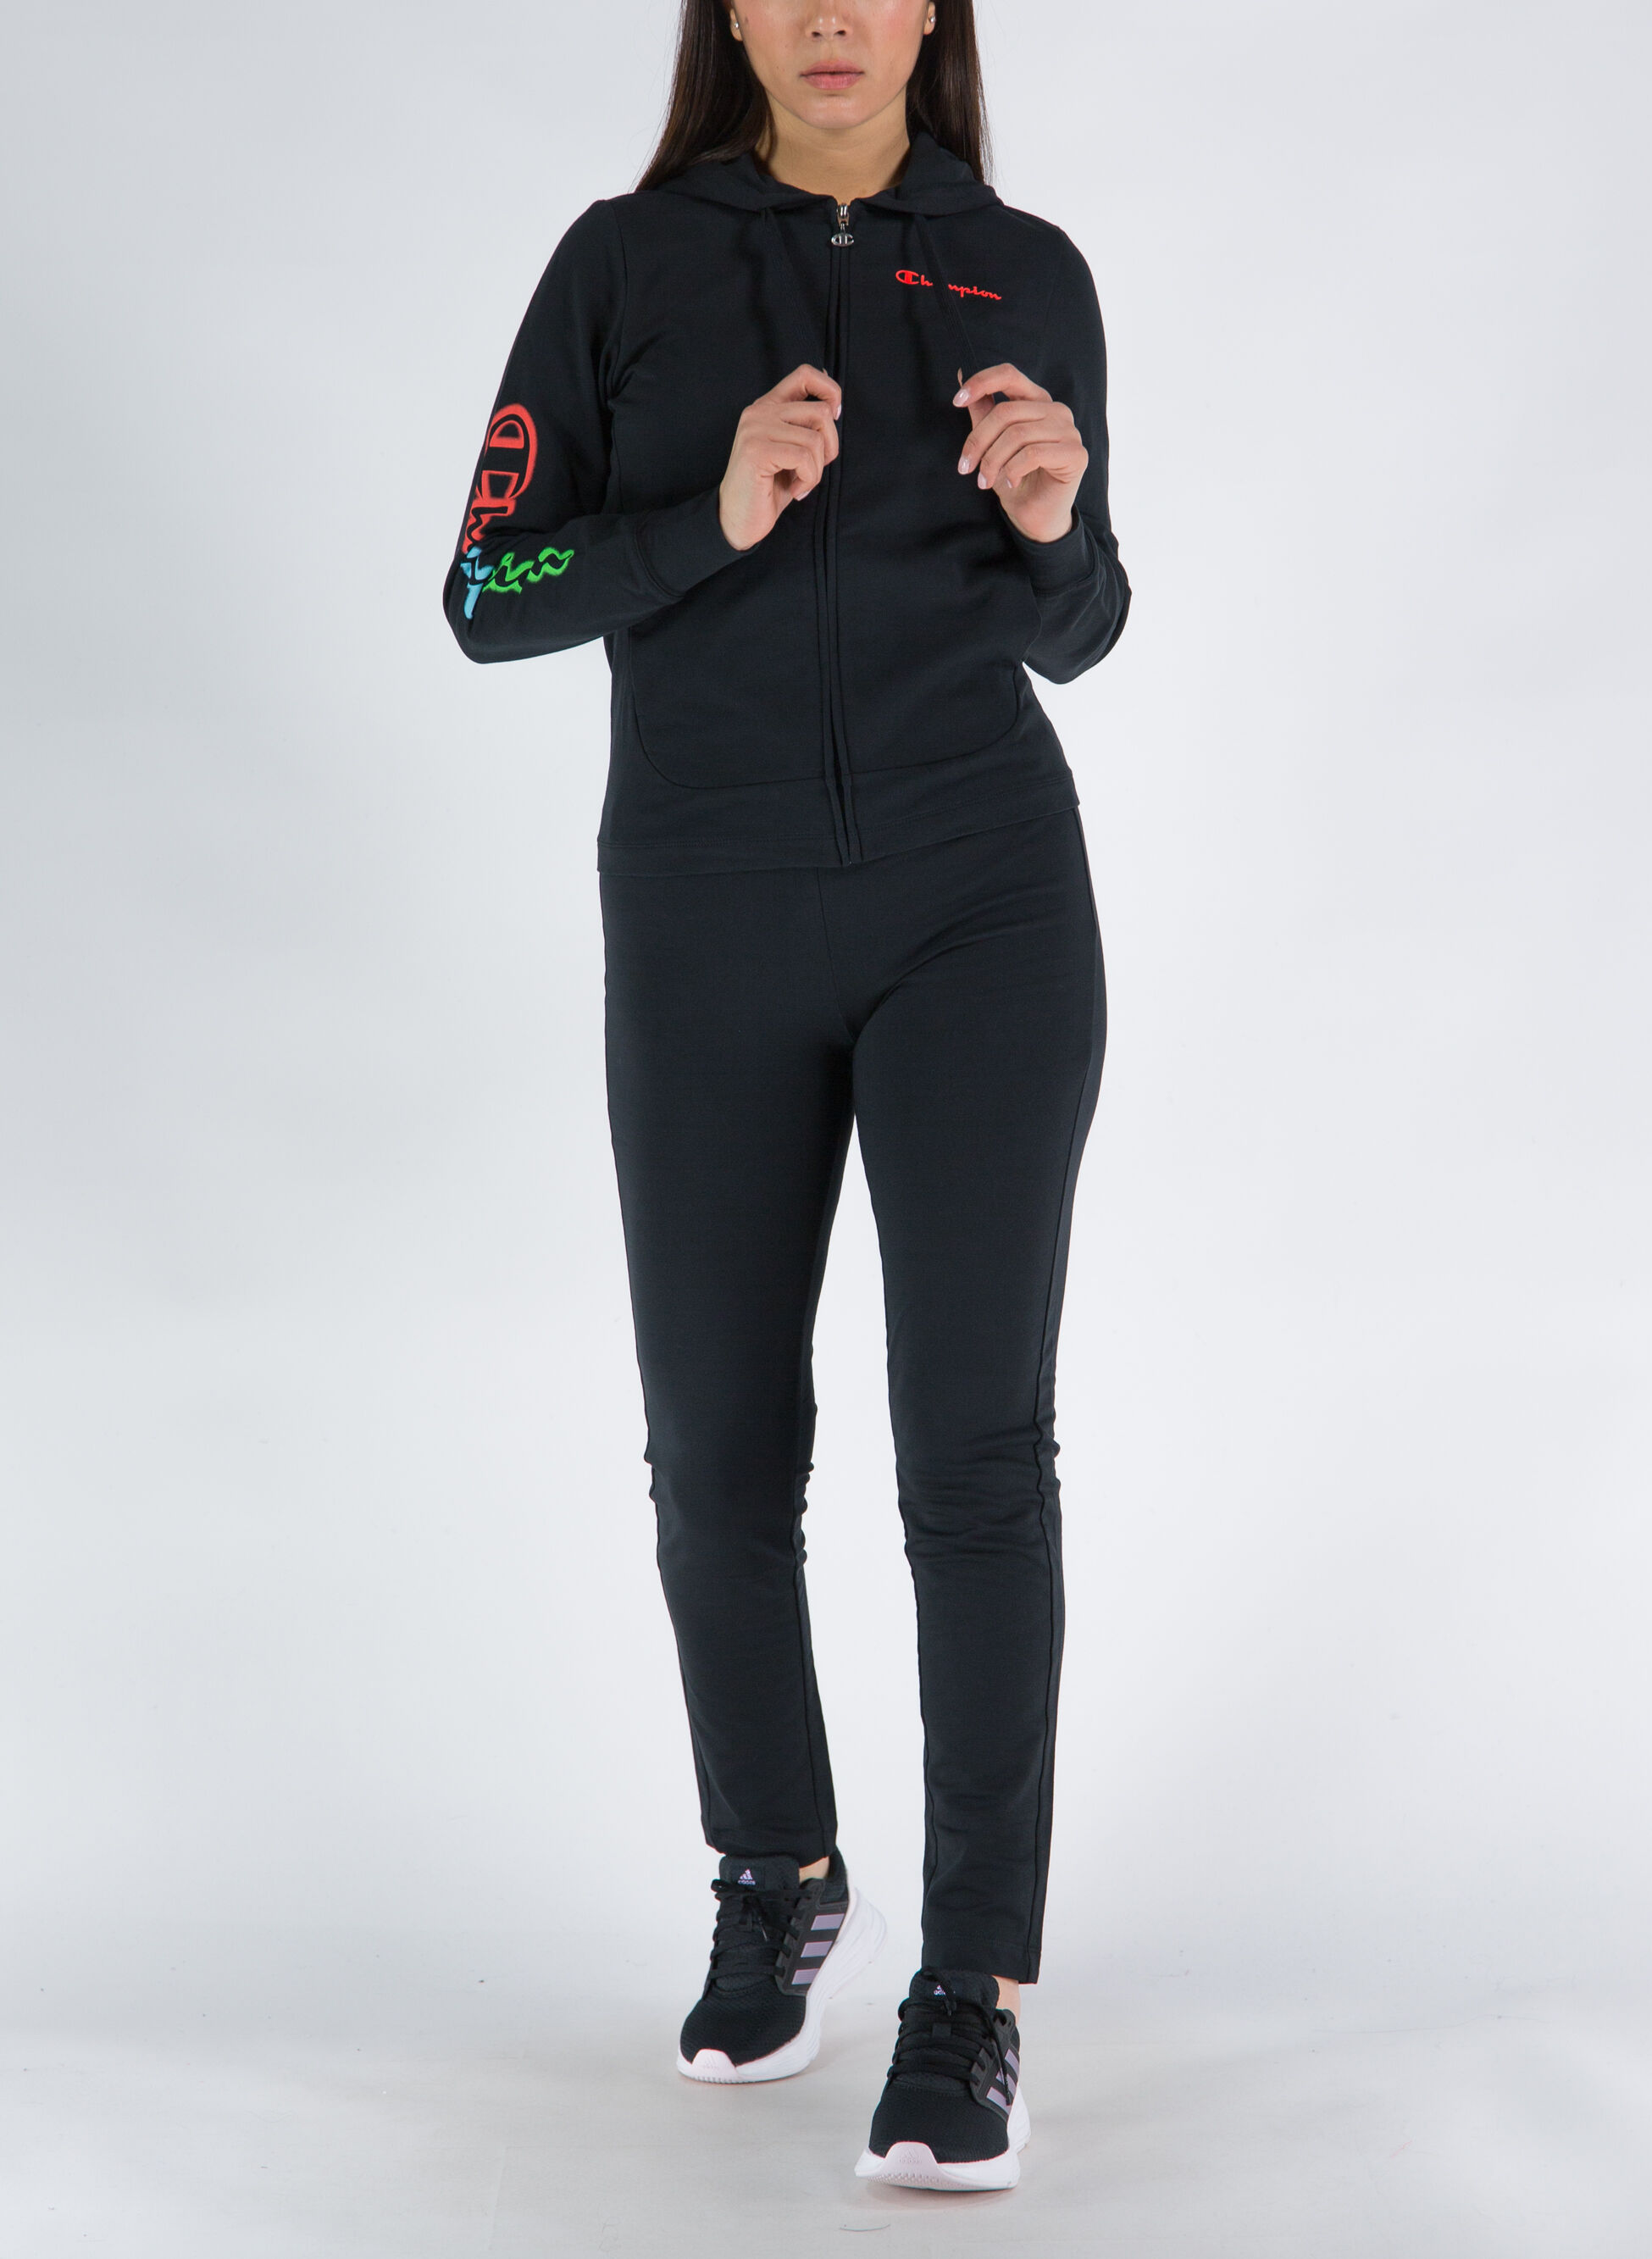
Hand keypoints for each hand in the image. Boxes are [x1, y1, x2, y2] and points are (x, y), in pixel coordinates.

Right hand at [718, 365, 842, 551]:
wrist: (739, 520)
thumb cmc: (768, 488)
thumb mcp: (793, 451)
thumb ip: (807, 427)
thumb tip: (834, 403)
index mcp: (768, 407)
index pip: (804, 374)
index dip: (830, 391)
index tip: (834, 417)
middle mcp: (759, 412)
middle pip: (820, 411)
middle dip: (829, 446)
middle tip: (814, 469)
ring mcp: (756, 429)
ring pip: (815, 438)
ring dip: (816, 470)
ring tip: (800, 483)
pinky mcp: (757, 451)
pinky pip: (804, 458)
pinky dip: (808, 480)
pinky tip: (795, 490)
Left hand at [954, 364, 1087, 544]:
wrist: (1034, 516)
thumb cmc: (1013, 478)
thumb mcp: (991, 444)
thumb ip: (982, 412)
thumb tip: (961, 377)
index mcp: (1036, 401)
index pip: (1009, 375)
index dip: (981, 382)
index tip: (956, 402)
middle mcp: (1056, 410)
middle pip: (1006, 412)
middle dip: (978, 441)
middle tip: (965, 467)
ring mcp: (1069, 430)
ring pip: (1017, 434)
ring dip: (992, 461)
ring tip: (984, 481)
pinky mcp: (1076, 453)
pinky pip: (1032, 454)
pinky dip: (1013, 471)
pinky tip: (1010, 483)